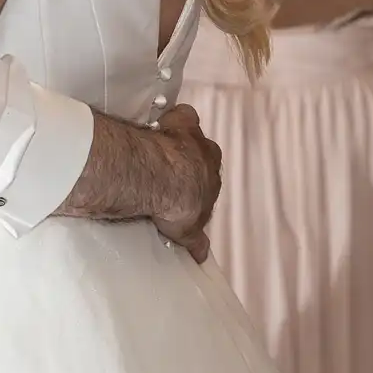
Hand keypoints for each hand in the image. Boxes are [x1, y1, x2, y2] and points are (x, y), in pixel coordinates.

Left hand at [147, 104, 221, 262]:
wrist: (163, 179)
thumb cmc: (178, 205)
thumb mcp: (188, 230)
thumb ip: (196, 241)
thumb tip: (202, 256)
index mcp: (214, 180)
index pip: (208, 183)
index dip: (195, 187)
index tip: (181, 194)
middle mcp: (209, 157)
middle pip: (202, 157)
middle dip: (189, 163)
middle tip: (170, 172)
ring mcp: (194, 138)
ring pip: (193, 135)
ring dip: (180, 141)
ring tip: (159, 151)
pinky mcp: (179, 123)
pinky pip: (181, 115)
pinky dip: (172, 119)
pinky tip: (158, 125)